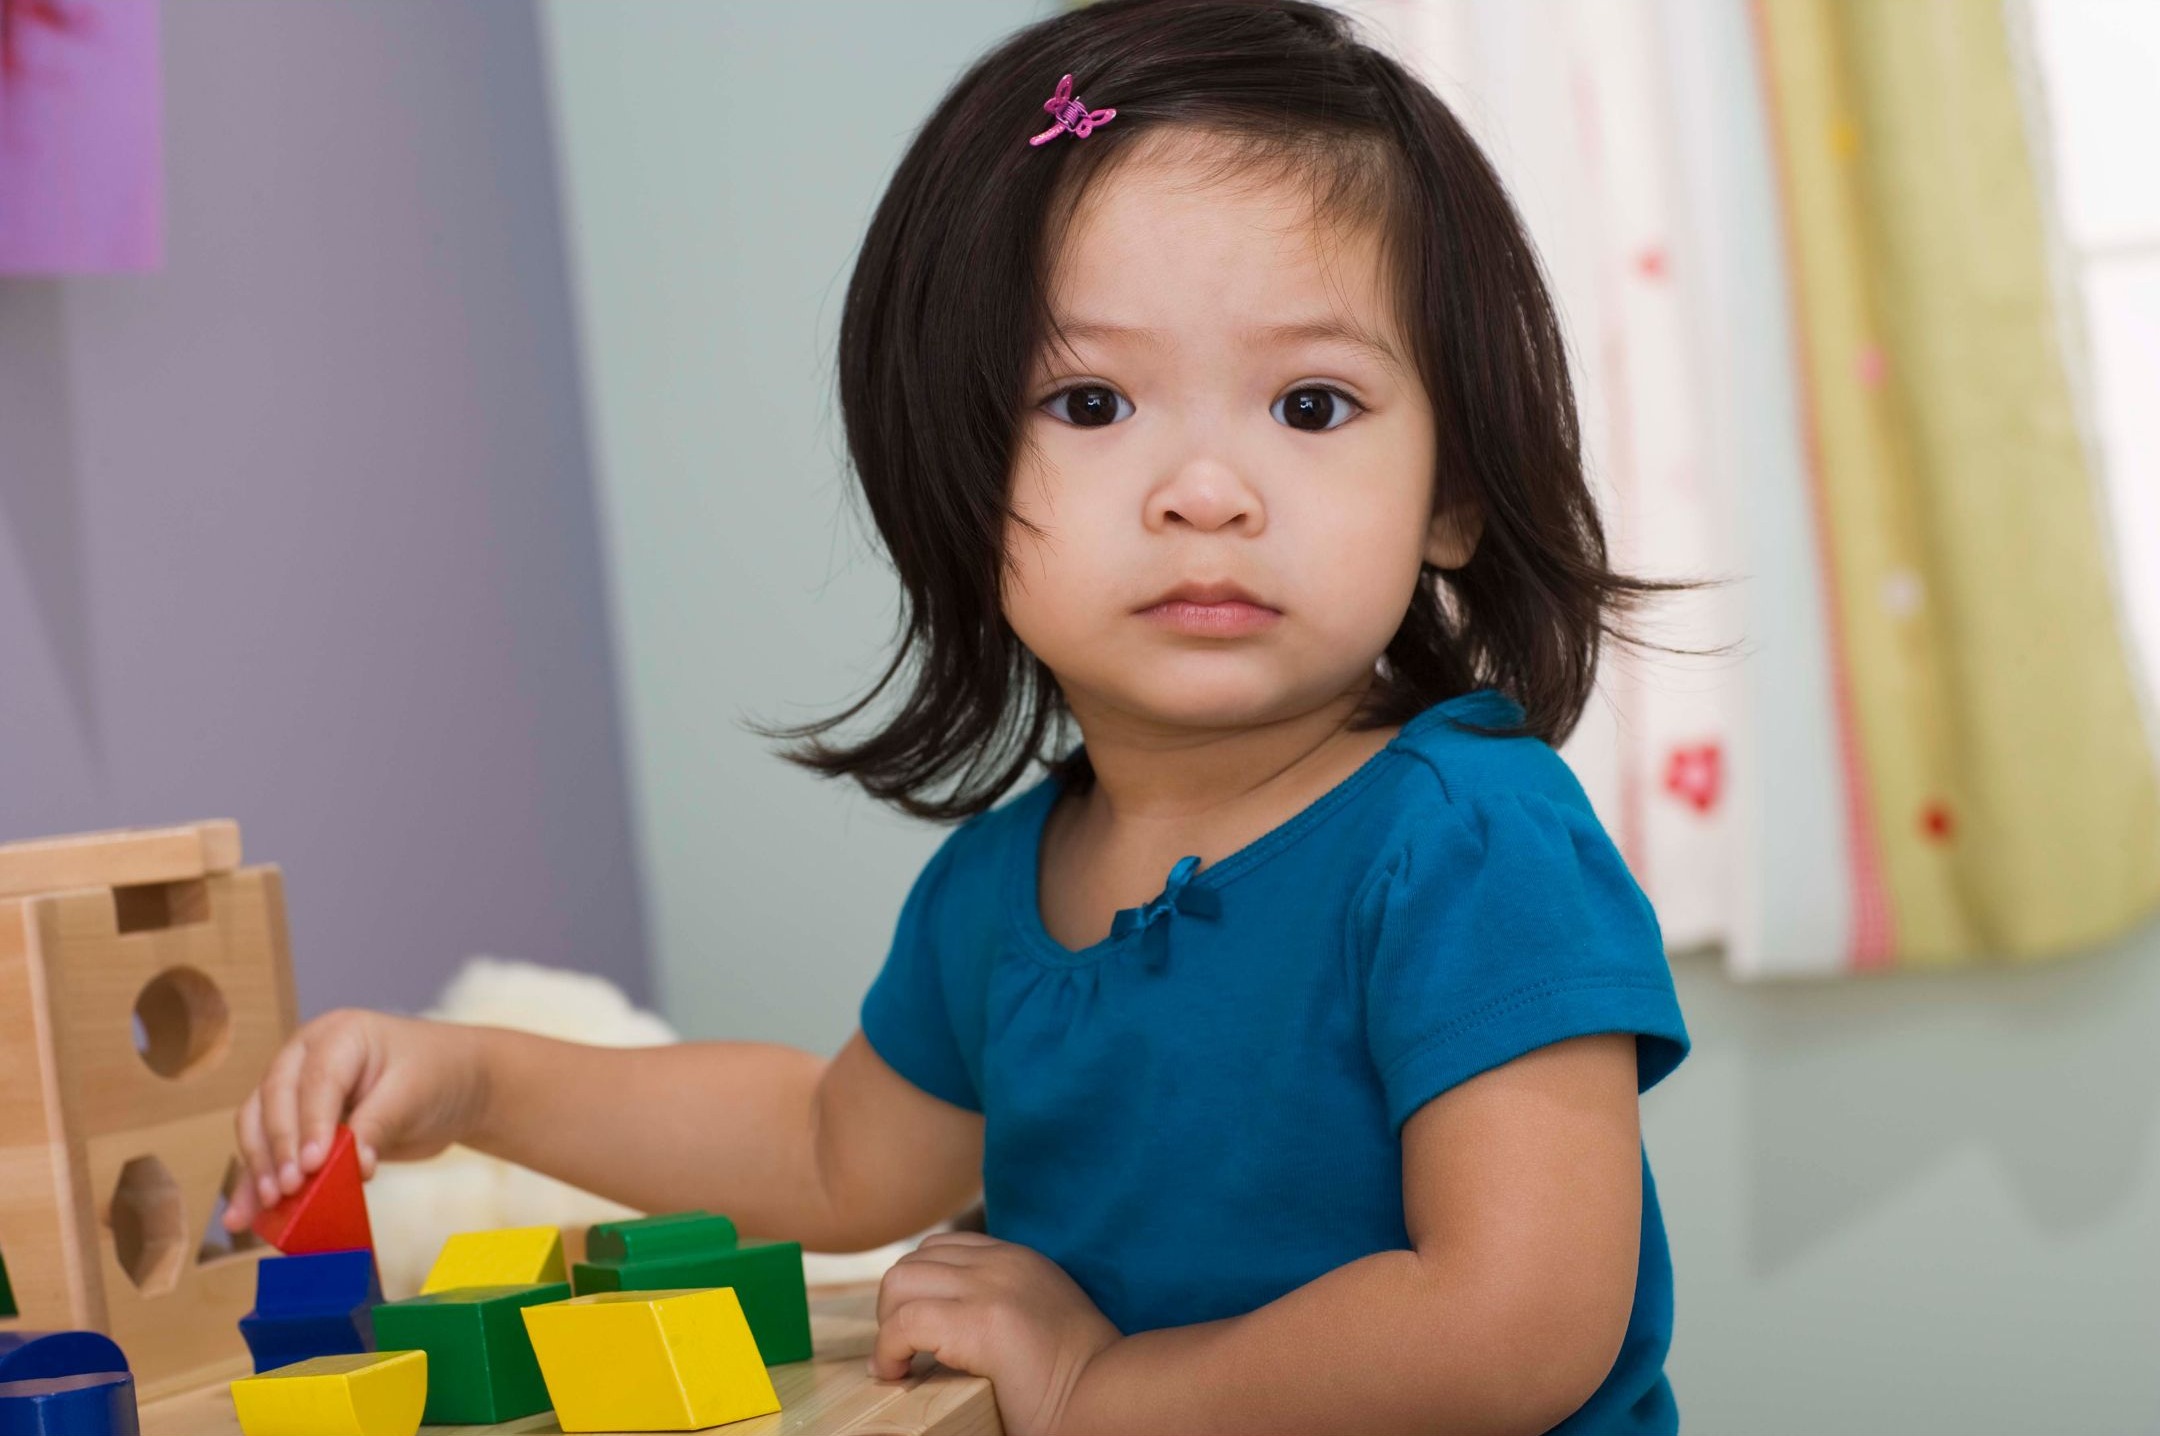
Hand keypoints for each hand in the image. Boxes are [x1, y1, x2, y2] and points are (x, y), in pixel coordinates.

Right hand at [224, 1009, 488, 1230]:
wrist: (457, 1085)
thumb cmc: (439, 1075)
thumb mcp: (415, 1094)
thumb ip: (378, 1125)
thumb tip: (351, 1168)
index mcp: (340, 1035)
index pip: (315, 1080)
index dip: (308, 1123)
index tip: (311, 1165)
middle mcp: (307, 1057)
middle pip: (273, 1100)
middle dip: (277, 1148)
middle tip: (288, 1190)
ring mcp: (297, 1089)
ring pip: (258, 1124)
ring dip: (259, 1167)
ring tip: (267, 1206)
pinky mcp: (298, 1124)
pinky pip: (268, 1151)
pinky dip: (256, 1182)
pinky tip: (246, 1216)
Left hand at [872, 1233, 1119, 1435]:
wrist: (1110, 1396)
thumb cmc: (1078, 1377)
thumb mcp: (1039, 1316)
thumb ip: (1000, 1303)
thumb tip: (946, 1327)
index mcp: (1017, 1259)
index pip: (941, 1248)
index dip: (917, 1289)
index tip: (913, 1331)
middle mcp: (1002, 1262)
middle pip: (912, 1260)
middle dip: (894, 1306)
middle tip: (902, 1350)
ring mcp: (992, 1285)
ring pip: (899, 1283)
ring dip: (888, 1325)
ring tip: (899, 1363)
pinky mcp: (981, 1320)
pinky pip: (904, 1323)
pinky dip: (888, 1351)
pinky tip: (897, 1375)